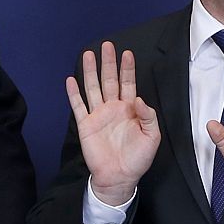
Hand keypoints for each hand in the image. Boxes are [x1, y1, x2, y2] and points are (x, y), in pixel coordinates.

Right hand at [67, 41, 161, 205]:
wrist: (119, 178)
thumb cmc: (137, 159)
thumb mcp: (152, 136)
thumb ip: (149, 116)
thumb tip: (139, 98)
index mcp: (130, 109)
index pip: (128, 83)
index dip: (127, 69)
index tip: (127, 53)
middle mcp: (113, 108)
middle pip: (109, 80)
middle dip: (108, 63)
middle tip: (107, 45)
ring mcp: (98, 115)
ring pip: (93, 88)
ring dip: (90, 71)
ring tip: (88, 54)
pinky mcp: (85, 126)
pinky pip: (78, 106)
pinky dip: (74, 93)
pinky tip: (70, 80)